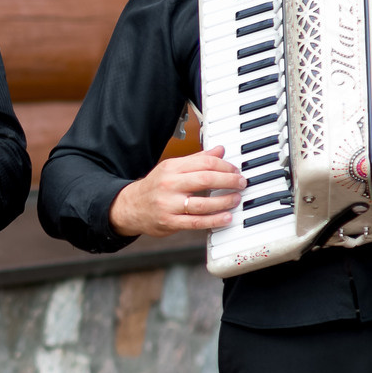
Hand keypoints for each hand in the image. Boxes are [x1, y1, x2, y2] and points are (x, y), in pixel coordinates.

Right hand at [109, 147, 242, 236]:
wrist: (129, 207)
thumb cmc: (155, 187)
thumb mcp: (172, 168)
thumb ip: (197, 160)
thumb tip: (220, 150)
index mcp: (172, 168)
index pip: (204, 163)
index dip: (224, 166)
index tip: (235, 171)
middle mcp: (170, 185)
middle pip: (205, 179)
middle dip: (228, 181)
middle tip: (241, 183)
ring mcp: (169, 204)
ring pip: (202, 203)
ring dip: (224, 201)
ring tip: (236, 199)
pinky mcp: (170, 222)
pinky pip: (196, 222)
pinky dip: (214, 220)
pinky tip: (226, 217)